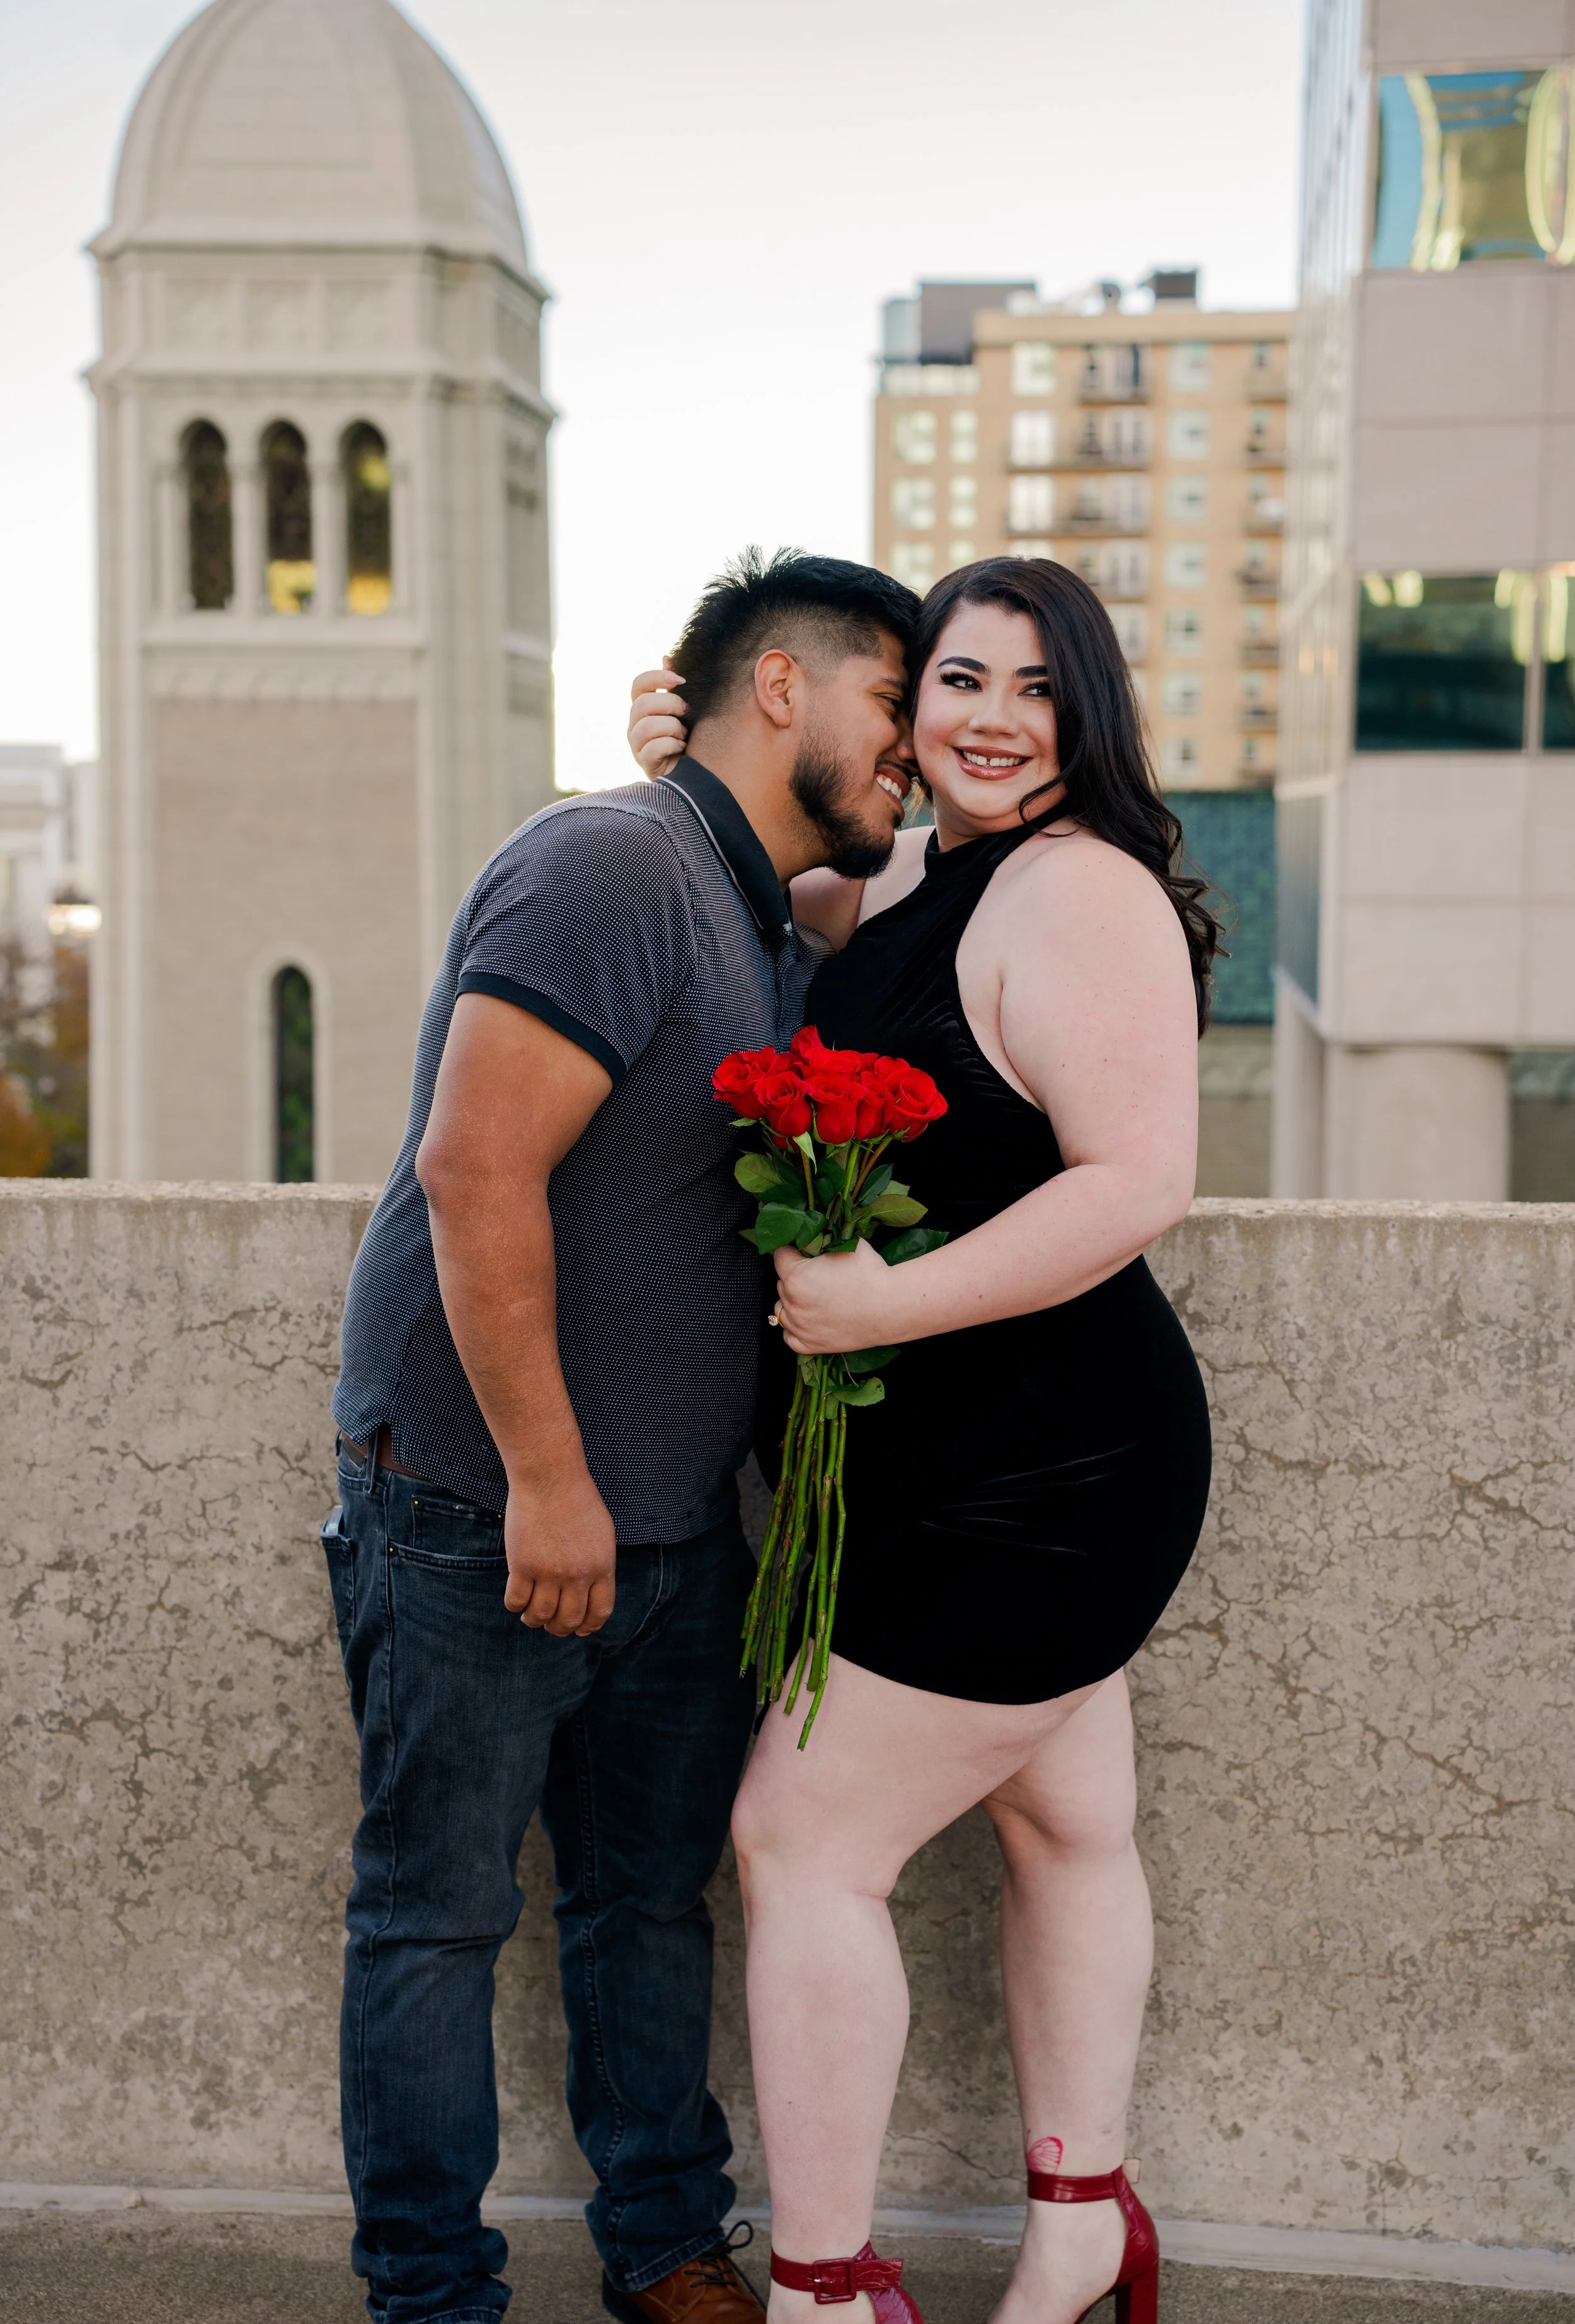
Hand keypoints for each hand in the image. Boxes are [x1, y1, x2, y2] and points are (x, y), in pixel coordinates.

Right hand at [503, 1463, 616, 1635]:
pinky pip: (516, 1601)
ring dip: (535, 1620)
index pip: (599, 1611)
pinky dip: (515, 1606)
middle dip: (560, 1628)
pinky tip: (516, 1600)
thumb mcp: (602, 1534)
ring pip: (541, 1615)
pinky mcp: (522, 1566)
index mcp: (602, 1566)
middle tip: (551, 1624)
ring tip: (531, 1616)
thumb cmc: (577, 1499)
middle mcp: (578, 1575)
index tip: (579, 1630)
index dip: (589, 1626)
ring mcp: (549, 1572)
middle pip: (569, 1619)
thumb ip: (599, 1564)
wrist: (549, 1477)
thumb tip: (593, 1593)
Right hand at [628, 666, 686, 776]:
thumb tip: (667, 658)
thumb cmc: (686, 737)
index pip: (638, 684)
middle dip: (671, 704)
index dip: (657, 677)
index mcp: (642, 708)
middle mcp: (634, 725)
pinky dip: (671, 745)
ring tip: (684, 735)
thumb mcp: (682, 710)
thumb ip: (673, 687)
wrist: (693, 771)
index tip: (680, 680)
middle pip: (642, 703)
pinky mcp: (644, 763)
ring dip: (672, 728)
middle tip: (687, 712)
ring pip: (647, 726)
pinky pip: (653, 748)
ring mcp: (636, 745)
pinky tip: (681, 747)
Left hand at [773, 1239, 897, 1354]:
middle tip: (817, 1275)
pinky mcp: (811, 1345)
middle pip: (781, 1283)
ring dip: (792, 1302)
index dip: (793, 1250)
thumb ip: (823, 1242)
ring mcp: (800, 1327)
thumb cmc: (871, 1274)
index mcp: (796, 1277)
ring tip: (813, 1298)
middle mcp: (793, 1303)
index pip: (780, 1256)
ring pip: (781, 1310)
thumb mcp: (846, 1244)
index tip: (804, 1251)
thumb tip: (816, 1238)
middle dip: (795, 1276)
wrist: (891, 1306)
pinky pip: (789, 1337)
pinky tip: (807, 1320)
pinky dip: (794, 1329)